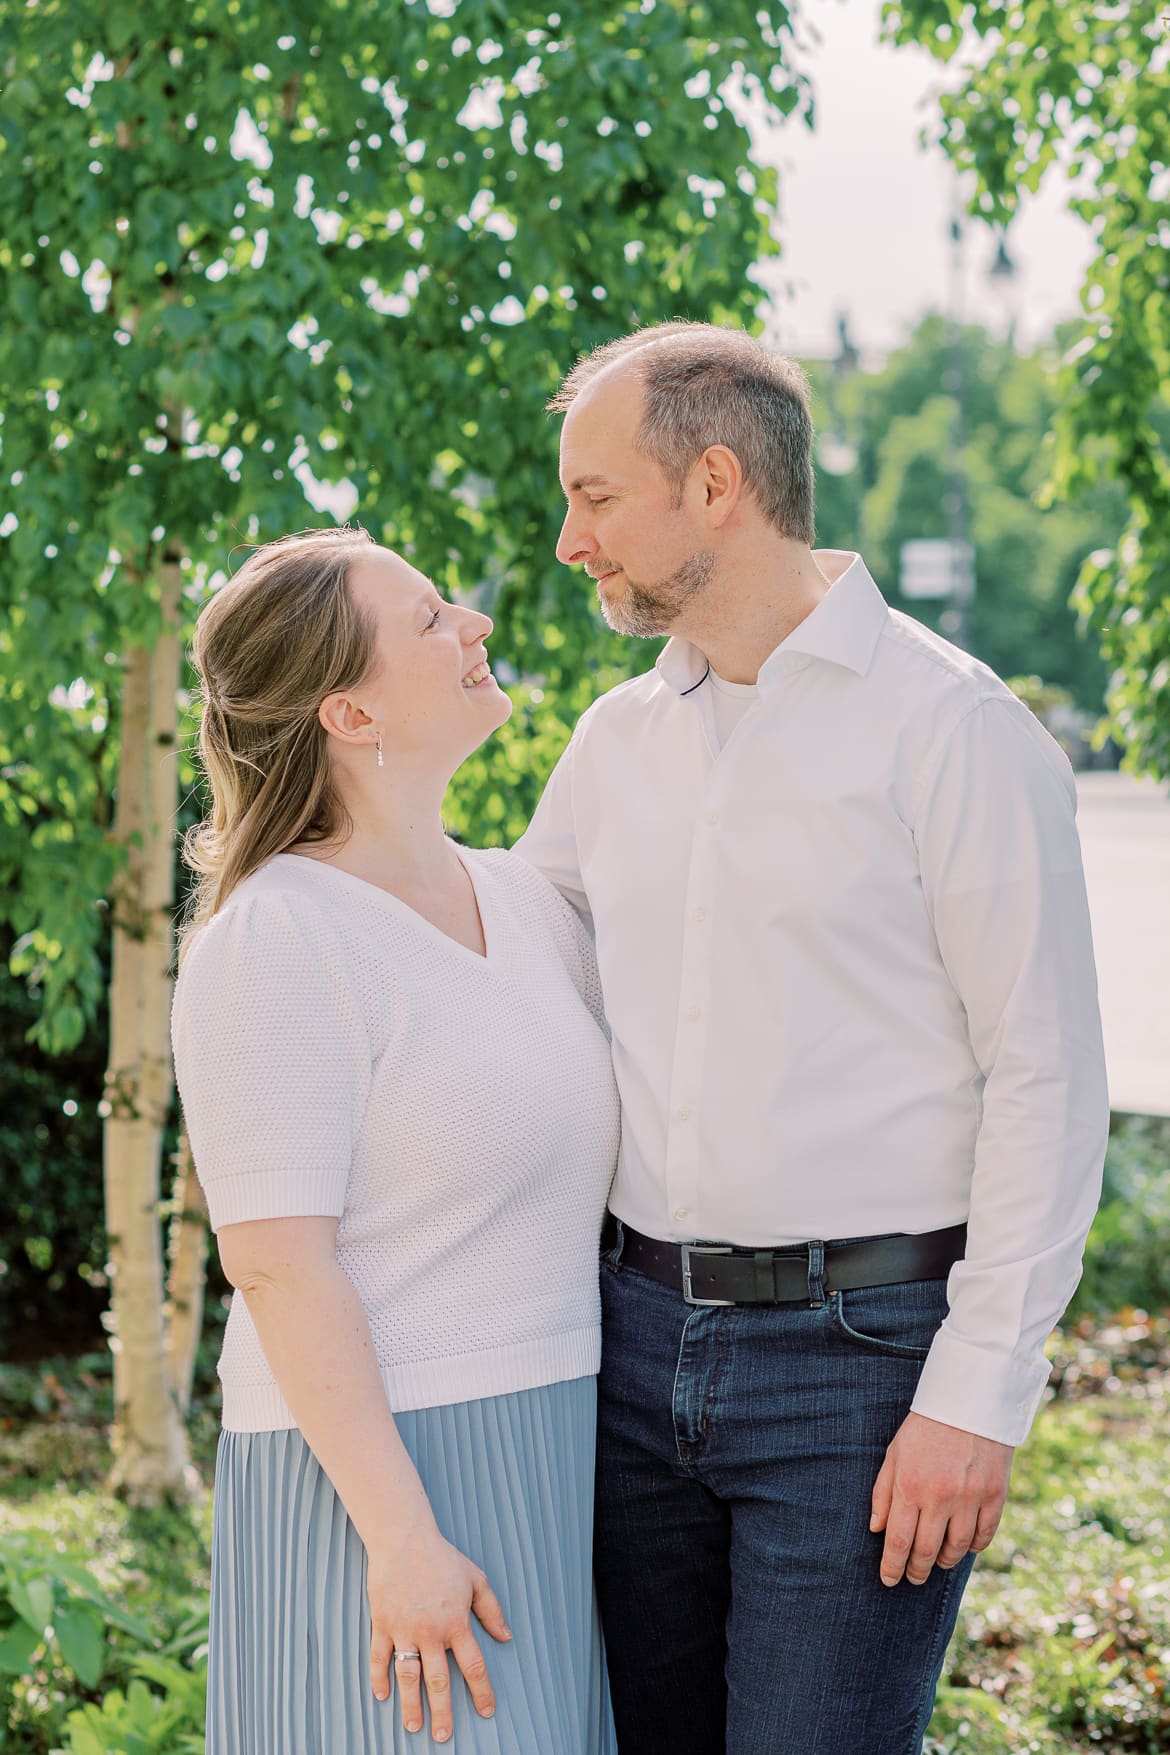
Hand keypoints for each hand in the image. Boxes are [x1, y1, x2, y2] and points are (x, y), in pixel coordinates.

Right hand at [367, 1521, 511, 1741]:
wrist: (404, 1539)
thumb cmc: (442, 1558)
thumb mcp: (475, 1579)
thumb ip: (491, 1610)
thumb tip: (506, 1636)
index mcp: (456, 1623)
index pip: (473, 1665)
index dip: (482, 1691)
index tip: (487, 1711)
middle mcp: (431, 1632)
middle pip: (438, 1681)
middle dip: (442, 1711)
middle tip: (443, 1736)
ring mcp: (404, 1629)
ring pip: (408, 1676)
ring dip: (410, 1704)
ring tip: (413, 1727)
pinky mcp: (382, 1624)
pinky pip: (379, 1657)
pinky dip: (378, 1678)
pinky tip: (381, 1696)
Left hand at [869, 1410, 1013, 1587]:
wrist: (969, 1400)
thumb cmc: (925, 1428)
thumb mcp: (895, 1453)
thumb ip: (884, 1492)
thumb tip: (877, 1529)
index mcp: (911, 1485)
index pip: (898, 1541)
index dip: (892, 1567)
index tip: (889, 1580)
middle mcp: (940, 1496)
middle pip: (926, 1552)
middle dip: (916, 1571)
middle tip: (912, 1577)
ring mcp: (971, 1498)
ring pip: (957, 1549)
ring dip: (944, 1561)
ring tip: (936, 1561)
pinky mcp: (995, 1496)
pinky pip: (984, 1536)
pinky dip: (973, 1547)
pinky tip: (963, 1545)